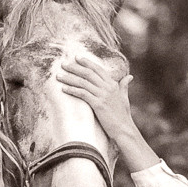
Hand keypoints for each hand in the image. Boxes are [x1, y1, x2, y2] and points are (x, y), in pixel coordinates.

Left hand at [56, 51, 159, 172]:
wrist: (124, 129)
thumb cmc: (123, 115)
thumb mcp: (124, 97)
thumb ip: (124, 86)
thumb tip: (129, 77)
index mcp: (113, 84)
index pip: (98, 69)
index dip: (87, 62)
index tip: (76, 57)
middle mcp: (108, 87)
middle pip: (88, 73)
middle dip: (75, 67)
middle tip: (63, 64)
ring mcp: (103, 95)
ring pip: (83, 82)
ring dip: (69, 78)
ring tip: (58, 76)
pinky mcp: (98, 104)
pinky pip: (83, 94)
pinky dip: (72, 90)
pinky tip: (63, 89)